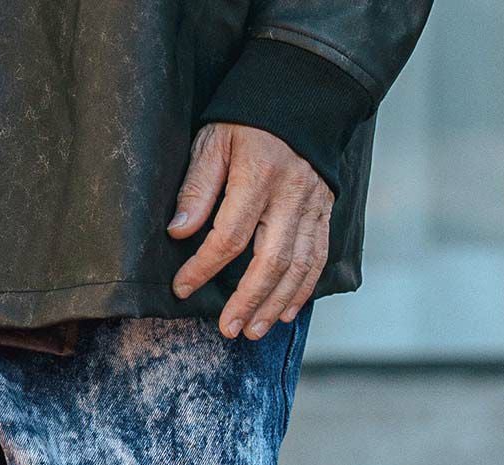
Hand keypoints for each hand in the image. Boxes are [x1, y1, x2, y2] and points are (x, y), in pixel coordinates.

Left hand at [168, 123, 331, 339]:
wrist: (300, 96)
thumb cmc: (247, 121)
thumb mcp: (213, 141)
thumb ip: (197, 187)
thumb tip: (178, 231)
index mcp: (259, 176)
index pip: (229, 235)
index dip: (204, 267)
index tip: (183, 288)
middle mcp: (290, 195)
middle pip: (270, 260)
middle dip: (248, 300)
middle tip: (227, 329)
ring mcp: (312, 205)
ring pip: (298, 266)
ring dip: (275, 304)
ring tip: (253, 330)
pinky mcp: (325, 212)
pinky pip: (318, 258)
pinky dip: (303, 290)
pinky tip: (286, 312)